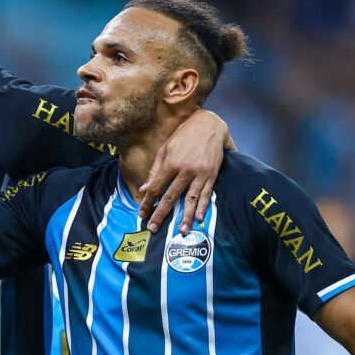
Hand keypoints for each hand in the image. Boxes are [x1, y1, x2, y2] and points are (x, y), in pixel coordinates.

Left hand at [138, 108, 228, 233]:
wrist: (209, 125)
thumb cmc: (183, 136)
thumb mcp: (165, 149)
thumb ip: (155, 170)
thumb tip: (144, 189)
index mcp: (170, 163)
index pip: (156, 188)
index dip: (147, 203)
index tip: (142, 214)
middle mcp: (184, 170)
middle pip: (171, 196)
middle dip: (161, 214)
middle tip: (154, 228)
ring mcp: (200, 173)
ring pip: (191, 198)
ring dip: (186, 216)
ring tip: (181, 230)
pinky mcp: (212, 174)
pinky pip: (207, 193)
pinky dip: (203, 206)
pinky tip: (200, 217)